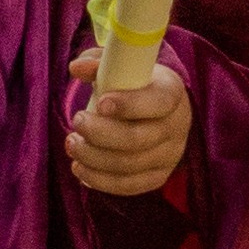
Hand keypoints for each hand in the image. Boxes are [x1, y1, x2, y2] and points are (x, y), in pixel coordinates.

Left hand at [66, 56, 192, 195]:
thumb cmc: (136, 85)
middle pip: (138, 139)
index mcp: (171, 92)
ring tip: (72, 144)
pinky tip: (80, 168)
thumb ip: (99, 63)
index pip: (157, 102)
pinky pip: (128, 186)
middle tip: (76, 123)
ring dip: (93, 158)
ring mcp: (170, 155)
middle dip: (100, 134)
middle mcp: (177, 126)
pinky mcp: (158, 176)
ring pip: (129, 165)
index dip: (129, 105)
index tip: (100, 103)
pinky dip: (100, 180)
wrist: (161, 111)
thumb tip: (77, 68)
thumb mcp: (123, 67)